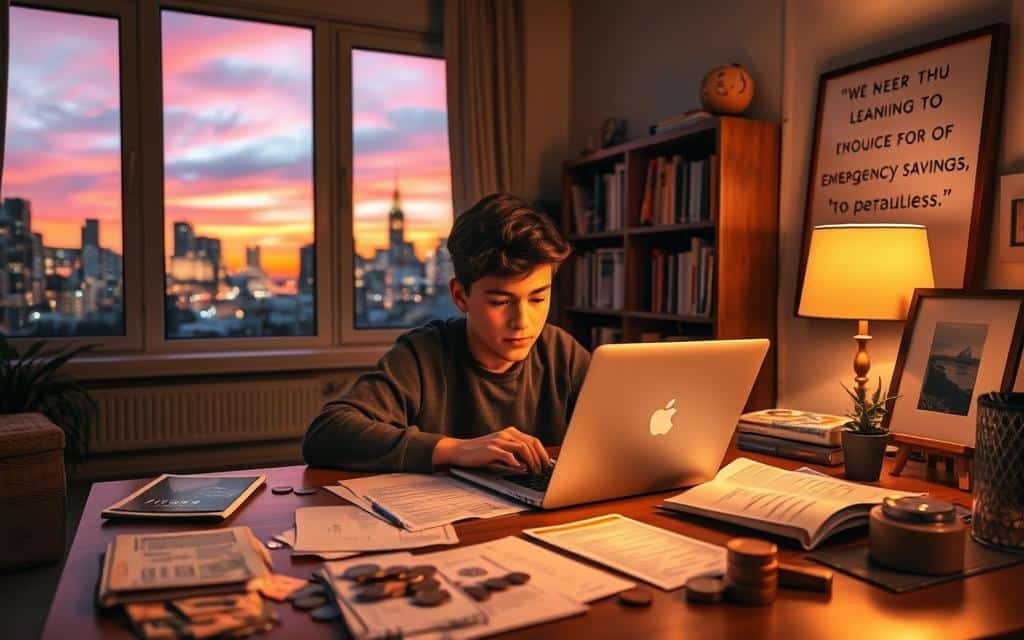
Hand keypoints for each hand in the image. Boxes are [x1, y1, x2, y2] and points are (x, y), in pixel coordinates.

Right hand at [432, 427, 550, 473]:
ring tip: (533, 472)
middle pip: (531, 443)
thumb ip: (514, 455)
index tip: (548, 464)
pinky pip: (508, 455)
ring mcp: (499, 440)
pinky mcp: (491, 449)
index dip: (543, 453)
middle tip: (543, 471)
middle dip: (540, 458)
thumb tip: (529, 466)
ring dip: (531, 461)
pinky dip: (516, 462)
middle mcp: (506, 434)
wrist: (459, 450)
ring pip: (523, 448)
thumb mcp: (499, 452)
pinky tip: (519, 469)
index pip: (533, 440)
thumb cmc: (480, 453)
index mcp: (510, 433)